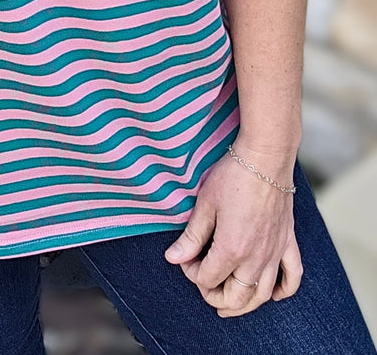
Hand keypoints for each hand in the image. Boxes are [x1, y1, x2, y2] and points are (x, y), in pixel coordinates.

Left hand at [163, 144, 302, 316]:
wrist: (265, 158)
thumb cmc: (232, 177)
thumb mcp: (204, 204)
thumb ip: (191, 236)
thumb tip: (173, 258)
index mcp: (232, 249)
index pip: (208, 278)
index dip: (191, 272)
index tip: (185, 257)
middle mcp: (256, 257)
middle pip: (236, 296)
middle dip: (215, 297)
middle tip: (203, 286)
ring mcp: (275, 252)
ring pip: (262, 294)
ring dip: (244, 305)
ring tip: (229, 305)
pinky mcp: (288, 242)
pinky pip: (292, 277)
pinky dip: (283, 291)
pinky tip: (272, 294)